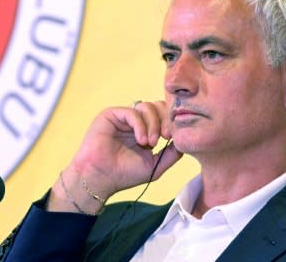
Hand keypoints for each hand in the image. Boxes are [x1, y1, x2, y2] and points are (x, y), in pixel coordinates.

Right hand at [48, 101, 182, 213]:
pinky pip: (132, 112)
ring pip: (146, 107)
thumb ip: (171, 154)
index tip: (173, 139)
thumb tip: (184, 142)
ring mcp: (123, 117)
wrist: (100, 178)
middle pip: (157, 106)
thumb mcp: (154, 165)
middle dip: (165, 120)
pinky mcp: (111, 114)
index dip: (171, 123)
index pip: (163, 115)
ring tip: (150, 143)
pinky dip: (141, 125)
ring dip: (153, 124)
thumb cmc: (123, 174)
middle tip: (166, 137)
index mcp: (144, 130)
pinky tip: (141, 140)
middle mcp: (134, 121)